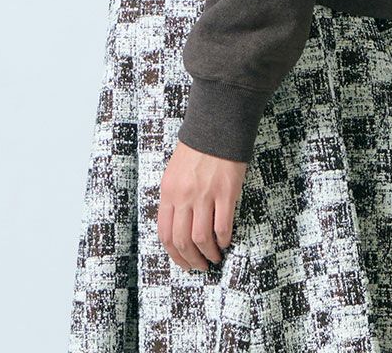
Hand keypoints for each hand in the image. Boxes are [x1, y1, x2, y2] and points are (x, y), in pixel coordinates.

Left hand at [157, 139, 247, 270]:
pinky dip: (224, 240)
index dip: (174, 254)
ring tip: (215, 257)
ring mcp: (204, 195)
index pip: (165, 234)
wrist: (217, 125)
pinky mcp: (225, 192)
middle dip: (191, 260)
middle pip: (182, 241)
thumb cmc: (197, 148)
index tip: (183, 262)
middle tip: (200, 266)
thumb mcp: (174, 172)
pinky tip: (226, 241)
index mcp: (168, 191)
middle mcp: (183, 196)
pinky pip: (222, 226)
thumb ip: (174, 198)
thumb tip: (178, 226)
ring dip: (208, 254)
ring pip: (201, 238)